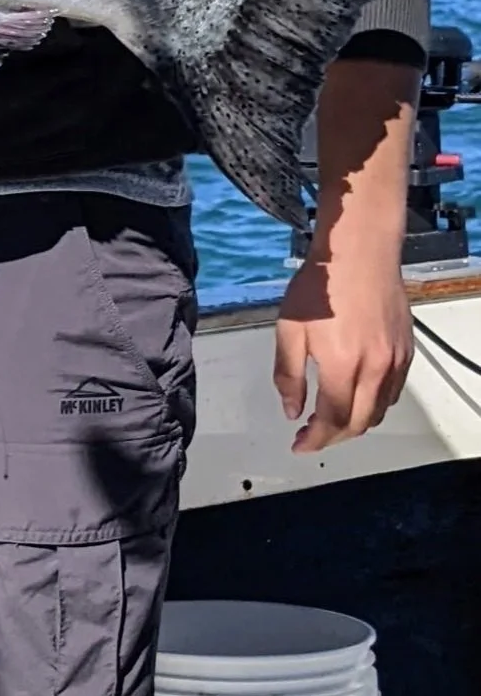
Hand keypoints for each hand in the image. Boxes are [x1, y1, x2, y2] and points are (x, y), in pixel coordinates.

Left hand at [272, 56, 418, 452]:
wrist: (360, 250)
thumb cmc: (319, 285)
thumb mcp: (289, 329)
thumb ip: (289, 375)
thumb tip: (292, 411)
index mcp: (342, 366)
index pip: (332, 420)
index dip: (314, 439)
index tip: (298, 445)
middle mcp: (374, 369)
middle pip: (359, 423)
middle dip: (334, 437)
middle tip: (312, 436)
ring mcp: (395, 360)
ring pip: (379, 410)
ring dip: (356, 423)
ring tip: (332, 420)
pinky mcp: (406, 349)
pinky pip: (394, 391)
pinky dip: (375, 404)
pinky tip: (358, 397)